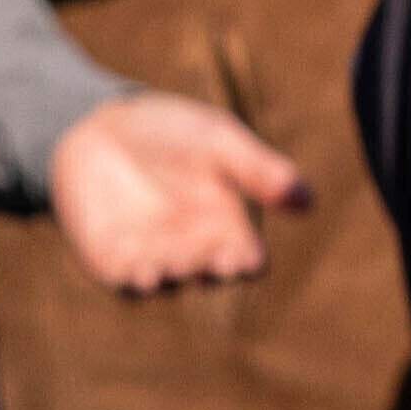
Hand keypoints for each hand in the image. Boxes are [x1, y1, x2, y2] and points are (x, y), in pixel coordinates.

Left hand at [42, 91, 302, 293]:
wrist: (102, 125)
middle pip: (210, 275)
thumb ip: (259, 170)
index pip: (247, 260)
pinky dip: (134, 283)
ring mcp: (154, 258)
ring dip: (172, 276)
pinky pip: (127, 284)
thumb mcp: (219, 141)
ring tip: (170, 264)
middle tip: (207, 256)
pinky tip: (141, 272)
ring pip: (170, 282)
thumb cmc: (172, 132)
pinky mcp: (113, 261)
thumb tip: (308, 202)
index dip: (245, 263)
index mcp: (228, 226)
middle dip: (207, 268)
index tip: (238, 254)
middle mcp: (195, 250)